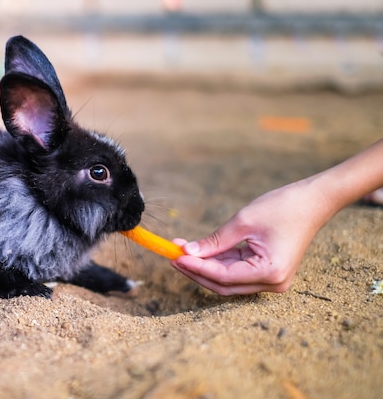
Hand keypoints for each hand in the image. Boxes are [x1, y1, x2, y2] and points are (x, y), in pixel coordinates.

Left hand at [170, 180, 330, 294]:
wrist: (313, 201)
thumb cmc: (282, 207)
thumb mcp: (243, 222)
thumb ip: (215, 241)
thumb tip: (188, 252)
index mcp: (270, 272)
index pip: (223, 276)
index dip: (196, 267)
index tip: (175, 256)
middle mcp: (272, 283)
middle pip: (223, 284)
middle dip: (196, 270)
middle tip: (173, 255)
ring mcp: (271, 280)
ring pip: (228, 280)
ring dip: (204, 266)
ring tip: (181, 250)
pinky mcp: (268, 272)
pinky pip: (237, 271)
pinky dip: (218, 262)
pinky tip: (199, 251)